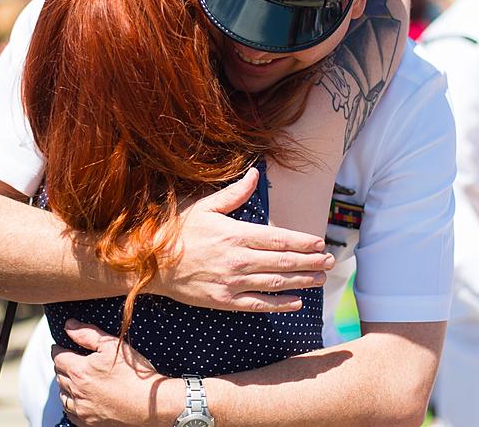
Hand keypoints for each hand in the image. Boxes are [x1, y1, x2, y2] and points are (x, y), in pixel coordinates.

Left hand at [54, 320, 178, 426]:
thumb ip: (88, 334)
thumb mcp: (113, 346)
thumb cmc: (135, 373)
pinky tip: (79, 399)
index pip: (58, 357)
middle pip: (59, 376)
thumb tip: (69, 325)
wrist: (151, 405)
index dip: (58, 349)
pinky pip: (70, 413)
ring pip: (63, 396)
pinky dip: (71, 404)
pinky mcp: (89, 424)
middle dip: (62, 366)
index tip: (59, 347)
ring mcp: (82, 410)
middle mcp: (77, 392)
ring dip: (65, 386)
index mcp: (80, 371)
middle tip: (68, 360)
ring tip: (72, 379)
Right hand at [150, 167, 334, 311]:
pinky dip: (280, 304)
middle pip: (283, 262)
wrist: (149, 263)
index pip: (278, 239)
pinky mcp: (224, 301)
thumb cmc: (176, 231)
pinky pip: (258, 305)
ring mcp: (232, 282)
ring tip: (320, 279)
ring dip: (302, 281)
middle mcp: (238, 259)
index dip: (303, 242)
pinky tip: (296, 302)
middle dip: (310, 262)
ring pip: (276, 283)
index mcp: (236, 234)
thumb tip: (255, 174)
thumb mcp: (204, 206)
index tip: (320, 242)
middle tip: (330, 262)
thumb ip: (234, 194)